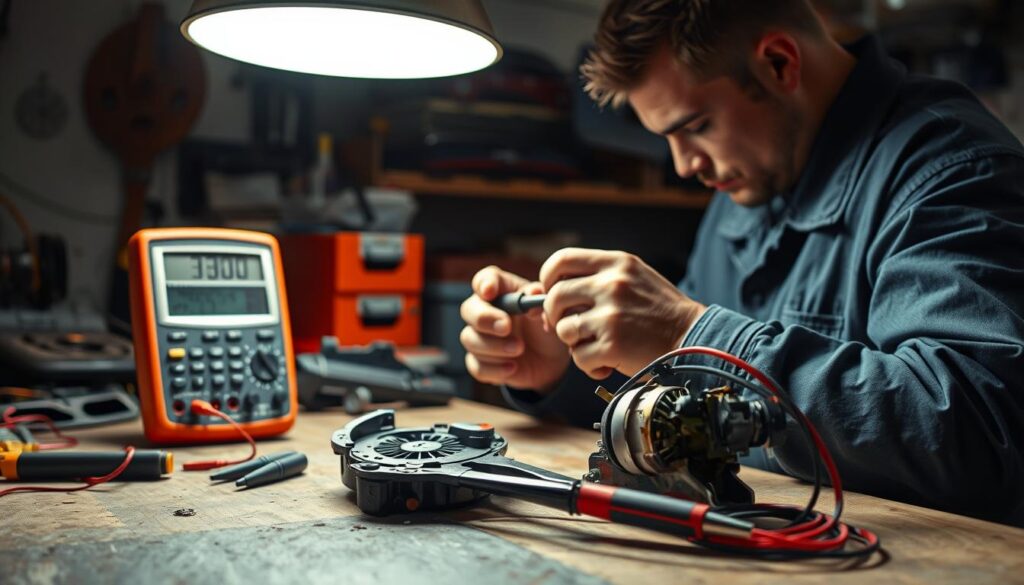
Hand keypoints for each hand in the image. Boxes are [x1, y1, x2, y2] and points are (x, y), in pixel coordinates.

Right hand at [459, 266, 570, 392]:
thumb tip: (533, 293)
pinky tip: (512, 368)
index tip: (490, 291)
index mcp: (502, 292)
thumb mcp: (549, 314)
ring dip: (494, 346)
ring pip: (470, 338)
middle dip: (485, 318)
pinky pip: (475, 366)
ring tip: (519, 349)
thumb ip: (539, 302)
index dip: (484, 283)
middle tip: (506, 327)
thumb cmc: (546, 329)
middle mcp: (486, 312)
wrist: (552, 362)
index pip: (484, 279)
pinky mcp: (481, 362)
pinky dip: (493, 369)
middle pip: (468, 309)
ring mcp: (480, 338)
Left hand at [539, 248, 706, 378]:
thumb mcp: (633, 277)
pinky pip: (579, 357)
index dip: (548, 278)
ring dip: (574, 343)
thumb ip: (597, 278)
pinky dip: (589, 365)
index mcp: (616, 263)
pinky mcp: (612, 345)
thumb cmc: (659, 312)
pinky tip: (607, 363)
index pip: (560, 260)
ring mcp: (611, 315)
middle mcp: (611, 284)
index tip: (553, 293)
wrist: (693, 338)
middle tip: (572, 327)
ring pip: (563, 330)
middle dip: (556, 317)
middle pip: (555, 297)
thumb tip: (549, 290)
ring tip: (595, 345)